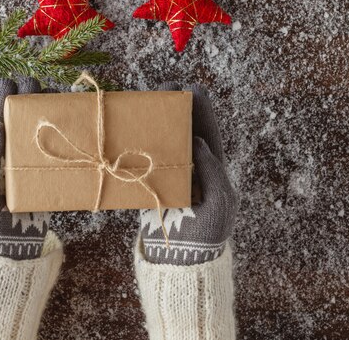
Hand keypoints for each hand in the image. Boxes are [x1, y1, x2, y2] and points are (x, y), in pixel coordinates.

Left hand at [0, 77, 54, 259]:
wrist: (8, 251)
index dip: (1, 98)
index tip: (11, 81)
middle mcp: (7, 154)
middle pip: (17, 119)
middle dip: (26, 98)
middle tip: (36, 83)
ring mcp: (27, 164)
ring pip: (36, 130)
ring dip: (45, 112)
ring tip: (56, 96)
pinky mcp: (45, 176)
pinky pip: (54, 151)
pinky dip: (64, 136)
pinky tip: (74, 125)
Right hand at [139, 83, 237, 265]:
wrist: (182, 259)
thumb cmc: (207, 234)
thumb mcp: (220, 201)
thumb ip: (213, 171)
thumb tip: (197, 142)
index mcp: (212, 167)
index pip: (206, 130)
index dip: (200, 109)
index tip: (191, 88)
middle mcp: (191, 166)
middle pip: (183, 130)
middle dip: (174, 109)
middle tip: (163, 88)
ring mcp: (170, 174)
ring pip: (163, 141)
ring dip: (154, 123)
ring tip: (144, 102)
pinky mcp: (151, 184)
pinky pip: (145, 159)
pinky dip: (137, 145)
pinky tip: (128, 131)